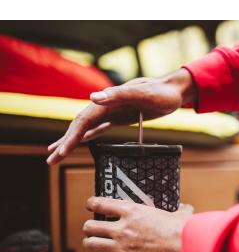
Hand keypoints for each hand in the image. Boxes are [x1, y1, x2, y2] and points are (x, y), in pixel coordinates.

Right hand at [46, 68, 195, 164]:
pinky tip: (81, 141)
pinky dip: (88, 135)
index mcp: (107, 100)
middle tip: (51, 161)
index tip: (61, 153)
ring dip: (72, 140)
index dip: (70, 137)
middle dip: (65, 143)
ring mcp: (112, 111)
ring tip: (58, 153)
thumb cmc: (160, 92)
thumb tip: (92, 98)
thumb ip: (118, 95)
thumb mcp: (142, 93)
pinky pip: (100, 127)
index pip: (83, 120)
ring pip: (87, 127)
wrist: (174, 90)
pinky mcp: (121, 116)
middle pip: (80, 126)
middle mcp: (106, 105)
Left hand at [82, 197, 193, 251]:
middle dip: (89, 227)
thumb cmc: (184, 233)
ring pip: (91, 244)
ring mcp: (122, 248)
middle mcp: (123, 229)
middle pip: (90, 226)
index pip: (102, 204)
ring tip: (93, 244)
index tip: (90, 205)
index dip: (93, 204)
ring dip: (91, 244)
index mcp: (134, 212)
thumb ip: (178, 211)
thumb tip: (185, 209)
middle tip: (92, 229)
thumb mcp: (180, 215)